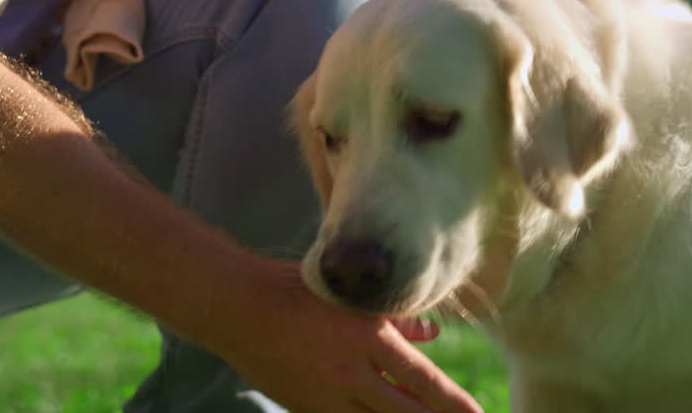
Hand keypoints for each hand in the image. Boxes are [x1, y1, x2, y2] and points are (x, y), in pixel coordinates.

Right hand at [217, 262, 482, 412]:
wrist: (237, 307)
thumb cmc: (298, 290)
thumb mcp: (351, 296)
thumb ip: (395, 318)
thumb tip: (433, 333)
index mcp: (366, 337)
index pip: (422, 380)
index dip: (453, 403)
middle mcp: (349, 372)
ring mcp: (325, 396)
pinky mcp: (306, 409)